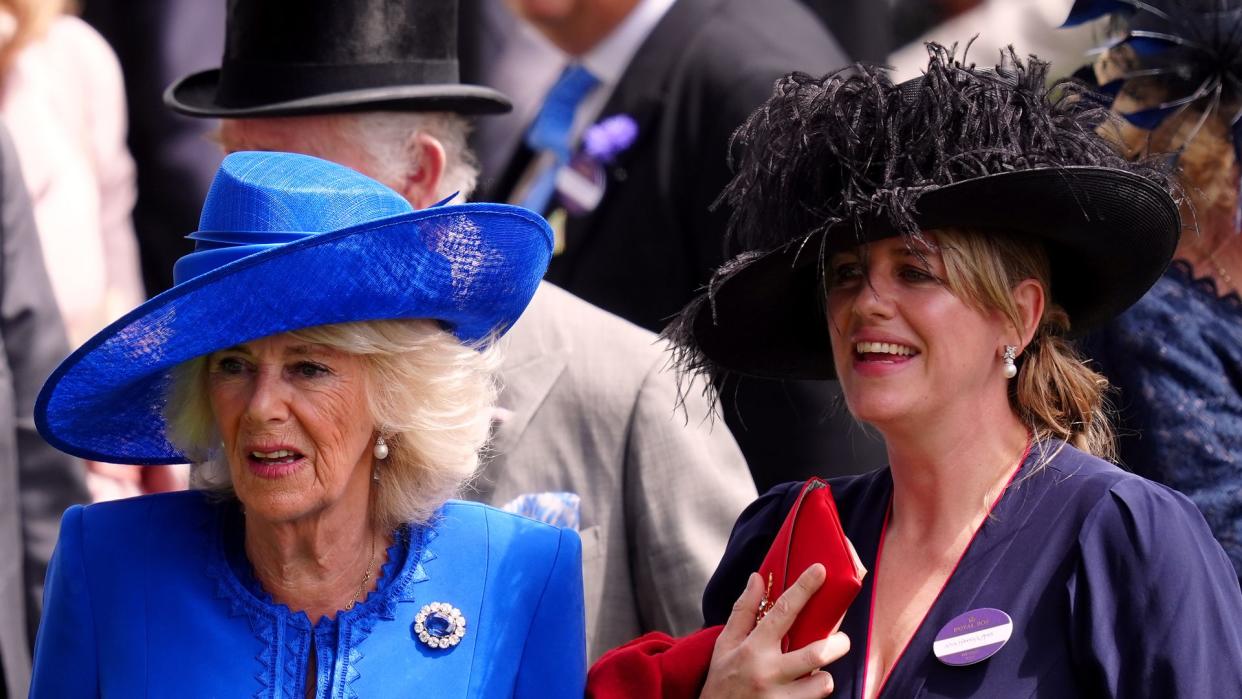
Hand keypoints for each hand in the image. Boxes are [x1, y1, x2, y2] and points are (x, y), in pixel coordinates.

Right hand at [700, 564, 850, 698]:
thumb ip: (743, 611)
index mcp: (752, 648)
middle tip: (840, 640)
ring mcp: (778, 698)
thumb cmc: (721, 681)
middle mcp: (767, 672)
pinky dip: (814, 696)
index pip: (783, 612)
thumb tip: (757, 578)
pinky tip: (803, 693)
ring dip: (824, 678)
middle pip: (816, 652)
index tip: (820, 570)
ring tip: (815, 676)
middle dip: (838, 644)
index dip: (804, 588)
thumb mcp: (724, 645)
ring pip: (823, 684)